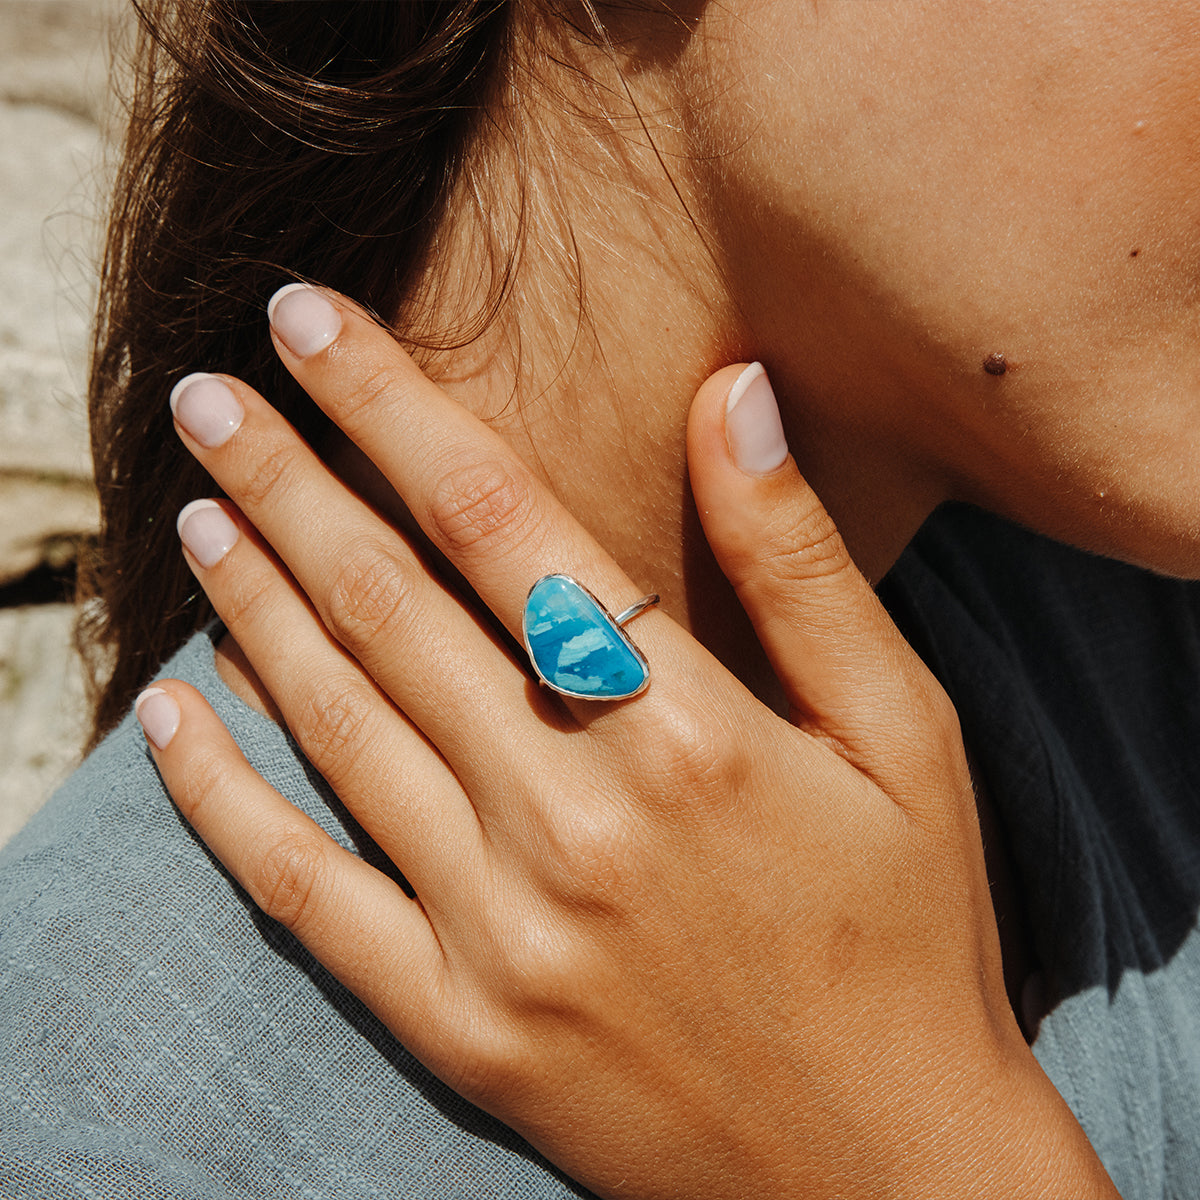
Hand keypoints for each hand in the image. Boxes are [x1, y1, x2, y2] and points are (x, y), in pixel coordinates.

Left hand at [138, 284, 1115, 1197]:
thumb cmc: (911, 933)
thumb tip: (733, 394)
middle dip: (287, 480)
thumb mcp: (907, 734)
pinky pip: (305, 893)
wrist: (884, 1170)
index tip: (308, 321)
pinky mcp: (458, 1022)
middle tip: (209, 396)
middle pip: (391, 604)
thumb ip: (801, 561)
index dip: (394, 406)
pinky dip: (224, 802)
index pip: (504, 522)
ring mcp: (502, 930)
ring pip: (336, 725)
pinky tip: (171, 722)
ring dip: (252, 604)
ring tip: (198, 512)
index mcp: (690, 732)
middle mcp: (576, 819)